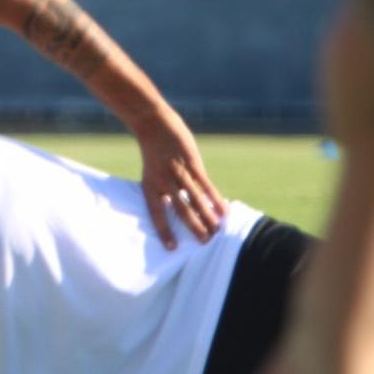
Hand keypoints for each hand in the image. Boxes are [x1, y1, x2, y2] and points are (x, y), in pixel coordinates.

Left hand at [134, 107, 227, 248]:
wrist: (153, 124)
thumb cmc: (154, 151)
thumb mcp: (152, 172)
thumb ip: (164, 189)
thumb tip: (179, 208)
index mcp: (150, 186)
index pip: (157, 215)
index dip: (164, 232)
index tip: (172, 249)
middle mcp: (163, 182)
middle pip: (180, 211)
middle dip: (194, 228)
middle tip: (205, 242)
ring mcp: (177, 171)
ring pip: (195, 199)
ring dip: (207, 216)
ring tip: (217, 230)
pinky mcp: (190, 162)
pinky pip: (204, 184)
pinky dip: (214, 198)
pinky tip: (223, 209)